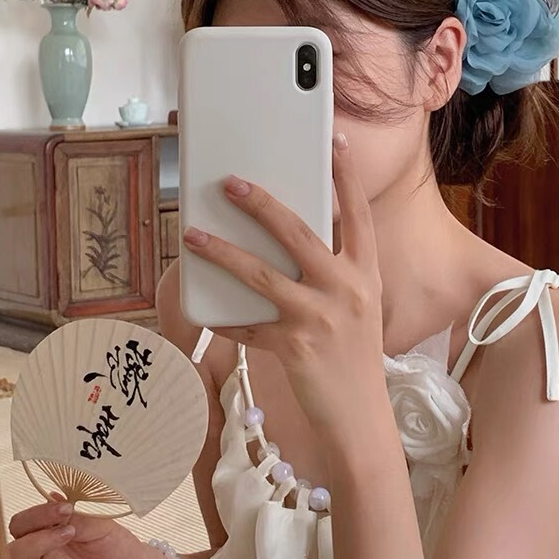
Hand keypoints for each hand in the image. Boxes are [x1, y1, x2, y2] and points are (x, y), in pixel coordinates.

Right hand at [9, 496, 167, 558]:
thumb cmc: (116, 546)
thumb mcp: (101, 526)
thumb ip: (77, 517)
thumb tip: (55, 498)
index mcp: (45, 535)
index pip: (21, 524)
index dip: (37, 516)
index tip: (65, 510)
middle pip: (6, 553)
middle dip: (31, 543)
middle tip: (66, 534)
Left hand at [182, 133, 386, 440]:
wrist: (361, 417)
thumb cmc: (355, 357)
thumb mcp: (358, 307)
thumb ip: (333, 273)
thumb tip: (286, 243)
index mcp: (366, 274)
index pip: (358, 214)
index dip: (347, 176)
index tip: (334, 142)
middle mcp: (347, 289)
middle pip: (298, 232)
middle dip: (260, 203)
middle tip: (231, 182)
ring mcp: (320, 317)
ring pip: (261, 273)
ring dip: (222, 250)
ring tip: (193, 233)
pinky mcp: (293, 346)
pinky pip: (247, 324)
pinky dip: (224, 316)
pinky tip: (204, 309)